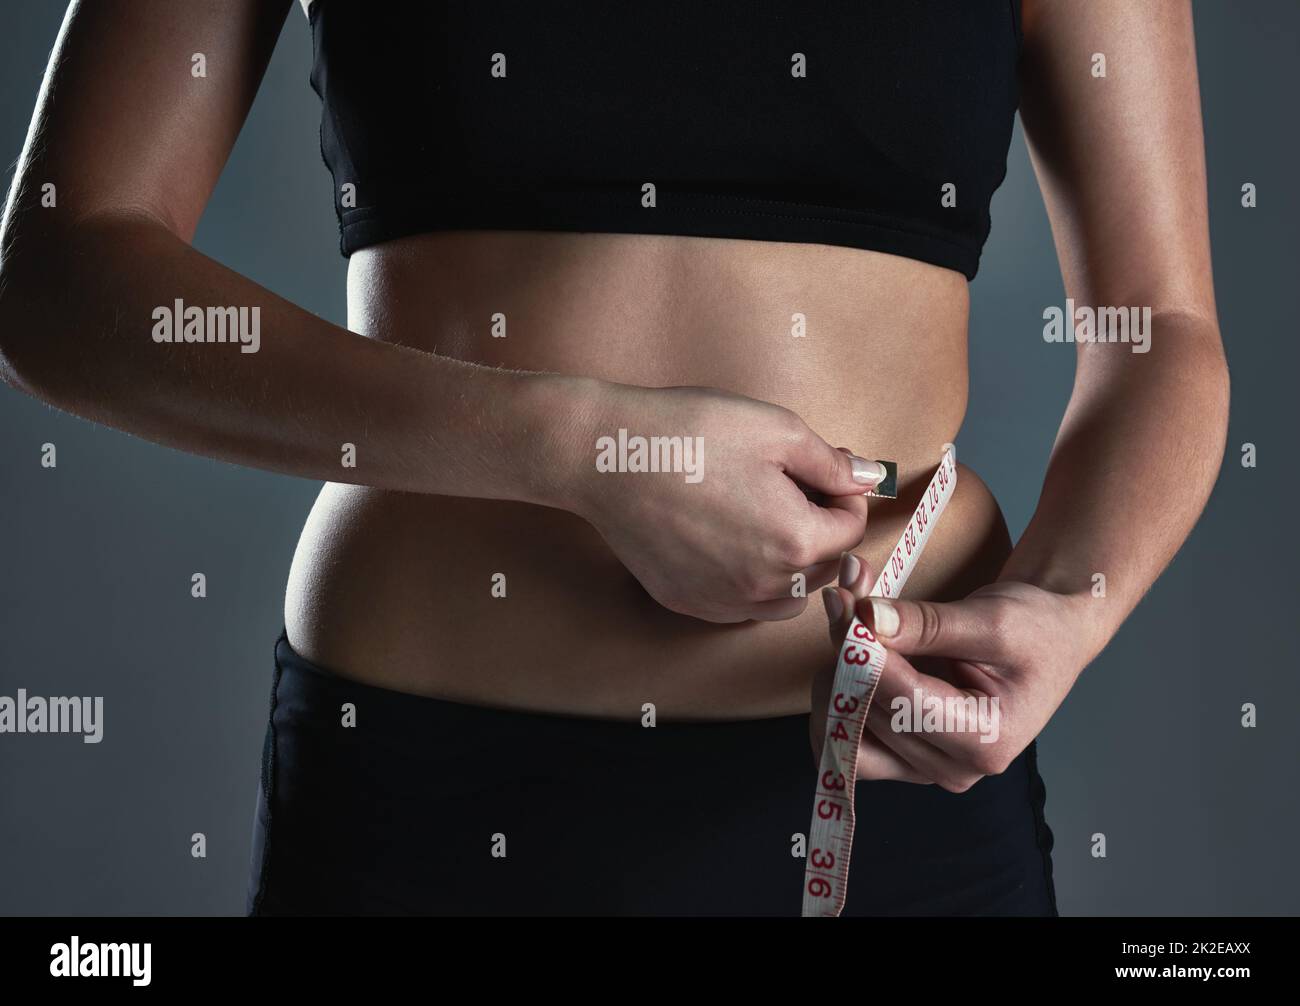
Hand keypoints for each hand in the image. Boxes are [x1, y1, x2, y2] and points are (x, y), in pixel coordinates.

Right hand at [570, 383, 885, 621]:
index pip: (851, 531)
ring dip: (792, 566)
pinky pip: (741, 607)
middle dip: (821, 530)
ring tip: (766, 520)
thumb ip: (832, 463)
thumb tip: (868, 479)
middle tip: (793, 488)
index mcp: (795, 540)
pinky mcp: (688, 602)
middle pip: (824, 569)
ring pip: (786, 599)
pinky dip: (751, 584)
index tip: (822, 472)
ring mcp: (723, 600)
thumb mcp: (777, 430)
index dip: (845, 496)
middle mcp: (764, 585)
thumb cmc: (690, 433)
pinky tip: (730, 544)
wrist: (608, 457)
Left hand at [814, 553, 1092, 788]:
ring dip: (834, 675)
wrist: (1051, 641)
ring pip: (846, 734)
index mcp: (987, 740)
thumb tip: (868, 619)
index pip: (901, 699)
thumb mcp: (992, 617)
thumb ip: (928, 623)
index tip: (845, 601)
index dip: (864, 650)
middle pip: (870, 714)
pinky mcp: (905, 760)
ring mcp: (927, 769)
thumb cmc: (1035, 630)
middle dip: (848, 651)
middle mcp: (954, 769)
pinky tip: (845, 657)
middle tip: (844, 595)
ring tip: (847, 621)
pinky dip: (837, 697)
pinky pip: (848, 742)